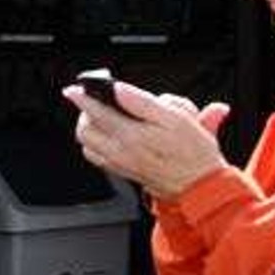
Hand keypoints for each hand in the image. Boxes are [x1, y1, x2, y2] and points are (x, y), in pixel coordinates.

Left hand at [63, 79, 232, 199]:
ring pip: (88, 144)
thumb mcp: (178, 118)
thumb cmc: (194, 152)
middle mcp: (120, 151)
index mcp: (133, 135)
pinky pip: (98, 157)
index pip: (97, 112)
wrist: (198, 184)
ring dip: (90, 128)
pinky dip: (97, 144)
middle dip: (86, 113)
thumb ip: (144, 102)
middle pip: (85, 130)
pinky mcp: (123, 171)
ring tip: (103, 117)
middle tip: (98, 102)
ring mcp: (119, 163)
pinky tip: (111, 137)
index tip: (76, 89)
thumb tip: (119, 90)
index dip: (84, 97)